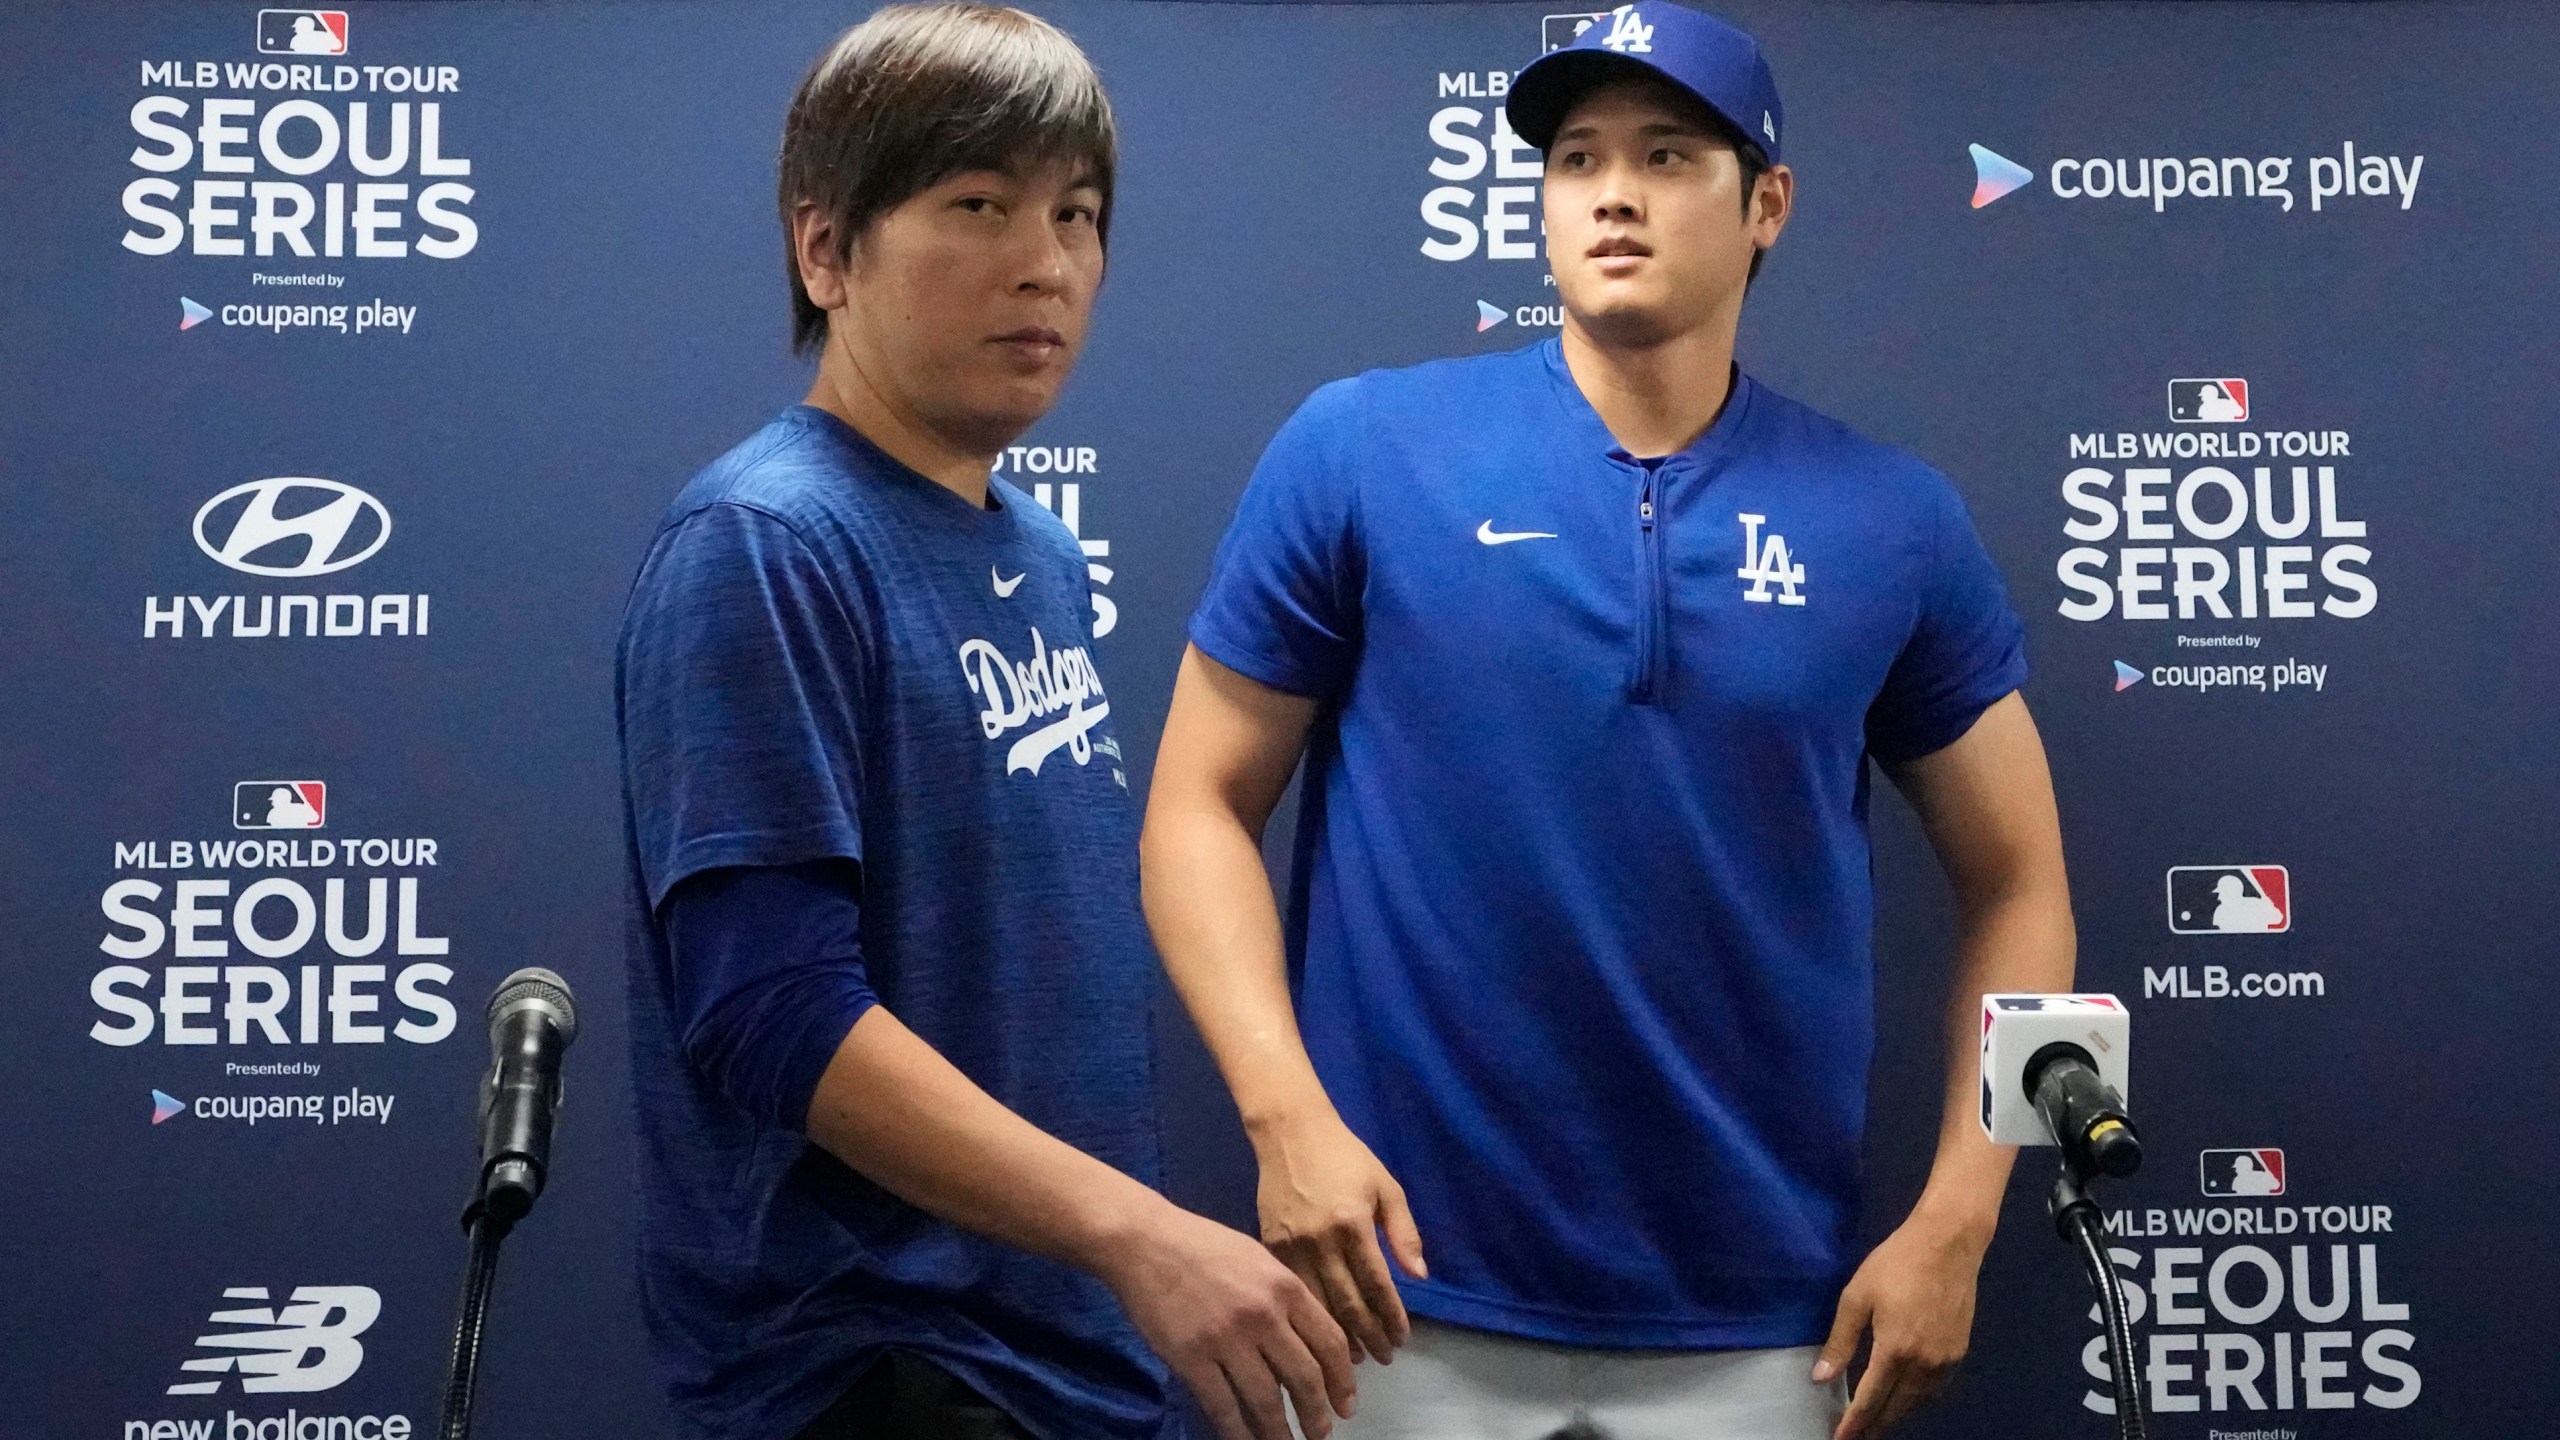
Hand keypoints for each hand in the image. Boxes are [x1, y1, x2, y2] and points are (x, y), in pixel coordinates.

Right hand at [1095, 1201, 1357, 1439]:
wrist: (1144, 1241)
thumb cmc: (1202, 1245)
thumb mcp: (1259, 1259)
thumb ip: (1286, 1297)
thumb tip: (1309, 1342)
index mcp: (1285, 1287)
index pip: (1329, 1343)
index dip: (1342, 1381)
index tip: (1346, 1405)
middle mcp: (1263, 1315)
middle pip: (1304, 1378)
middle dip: (1317, 1414)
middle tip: (1321, 1434)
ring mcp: (1226, 1338)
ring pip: (1266, 1400)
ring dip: (1280, 1432)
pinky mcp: (1191, 1358)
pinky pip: (1222, 1406)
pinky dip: (1238, 1432)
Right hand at [1251, 1110, 1427, 1364]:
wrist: (1290, 1133)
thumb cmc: (1345, 1157)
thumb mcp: (1385, 1186)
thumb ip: (1404, 1232)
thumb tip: (1419, 1276)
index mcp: (1352, 1223)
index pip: (1376, 1284)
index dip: (1391, 1317)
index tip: (1402, 1339)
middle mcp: (1320, 1239)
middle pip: (1347, 1302)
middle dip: (1368, 1335)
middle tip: (1384, 1358)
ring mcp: (1290, 1245)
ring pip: (1316, 1304)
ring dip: (1337, 1336)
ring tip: (1355, 1359)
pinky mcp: (1269, 1246)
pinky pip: (1292, 1291)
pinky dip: (1308, 1317)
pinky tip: (1318, 1335)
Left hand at [1812, 1212, 1987, 1439]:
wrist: (1948, 1244)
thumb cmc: (1896, 1263)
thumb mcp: (1857, 1296)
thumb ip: (1840, 1340)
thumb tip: (1821, 1377)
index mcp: (1895, 1350)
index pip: (1871, 1399)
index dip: (1854, 1423)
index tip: (1840, 1439)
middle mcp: (1924, 1363)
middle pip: (1897, 1407)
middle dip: (1876, 1425)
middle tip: (1857, 1436)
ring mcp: (1945, 1360)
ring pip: (1919, 1402)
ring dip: (1898, 1415)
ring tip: (1878, 1423)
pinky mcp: (1959, 1352)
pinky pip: (1936, 1389)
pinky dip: (1918, 1400)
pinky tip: (1907, 1399)